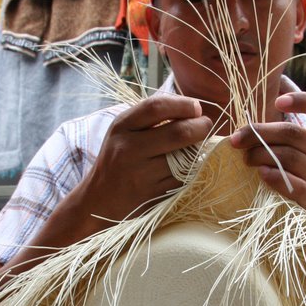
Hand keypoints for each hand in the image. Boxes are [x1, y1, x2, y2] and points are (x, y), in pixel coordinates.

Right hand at [76, 95, 211, 221]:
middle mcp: (129, 149)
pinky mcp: (152, 195)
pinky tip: (187, 167)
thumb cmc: (117, 160)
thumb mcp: (123, 132)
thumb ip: (151, 117)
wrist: (99, 201)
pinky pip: (183, 179)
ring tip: (196, 147)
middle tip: (206, 126)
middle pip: (178, 133)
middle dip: (201, 127)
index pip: (157, 107)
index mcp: (121, 127)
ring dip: (198, 151)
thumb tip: (194, 109)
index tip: (196, 108)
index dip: (183, 104)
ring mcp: (141, 175)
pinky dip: (191, 171)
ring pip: (185, 159)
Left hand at [229, 91, 305, 232]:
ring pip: (288, 158)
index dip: (302, 100)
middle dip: (259, 133)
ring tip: (245, 158)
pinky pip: (293, 184)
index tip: (277, 101)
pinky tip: (261, 174)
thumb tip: (278, 79)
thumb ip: (294, 116)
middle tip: (236, 139)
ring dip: (260, 155)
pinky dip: (273, 177)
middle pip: (293, 134)